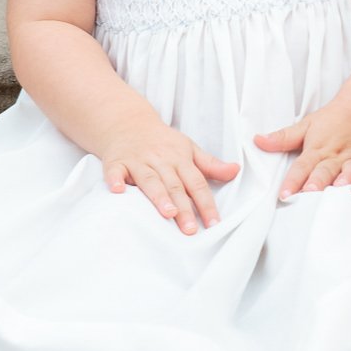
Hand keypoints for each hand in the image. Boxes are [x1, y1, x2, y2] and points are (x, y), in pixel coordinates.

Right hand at [94, 122, 238, 233]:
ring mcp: (138, 161)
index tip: (214, 223)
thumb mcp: (188, 149)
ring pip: (149, 180)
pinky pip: (114, 172)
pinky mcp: (116, 162)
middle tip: (190, 229)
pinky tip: (117, 192)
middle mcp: (160, 160)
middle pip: (174, 185)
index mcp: (180, 159)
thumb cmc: (162, 142)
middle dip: (183, 207)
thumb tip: (235, 171)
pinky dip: (115, 180)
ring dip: (158, 196)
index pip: (197, 183)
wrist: (127, 122)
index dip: (206, 204)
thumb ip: (210, 164)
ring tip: (167, 213)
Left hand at [254, 98, 350, 200]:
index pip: (302, 166)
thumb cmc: (334, 119)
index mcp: (318, 149)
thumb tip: (258, 141)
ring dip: (347, 179)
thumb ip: (283, 138)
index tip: (284, 194)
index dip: (292, 180)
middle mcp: (336, 155)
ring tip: (341, 187)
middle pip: (325, 169)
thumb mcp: (306, 125)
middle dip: (318, 181)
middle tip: (310, 192)